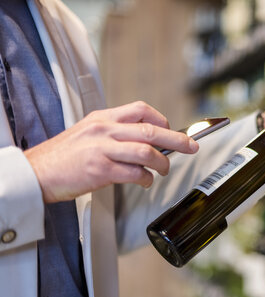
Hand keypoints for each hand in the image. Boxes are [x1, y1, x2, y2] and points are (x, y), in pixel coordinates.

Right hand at [24, 101, 198, 202]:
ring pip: (146, 152)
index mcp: (102, 118)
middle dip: (176, 140)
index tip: (171, 130)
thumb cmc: (63, 156)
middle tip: (191, 147)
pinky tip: (145, 181)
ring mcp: (102, 150)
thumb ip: (114, 132)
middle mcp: (104, 130)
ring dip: (162, 163)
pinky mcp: (100, 171)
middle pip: (151, 130)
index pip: (140, 109)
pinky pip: (134, 173)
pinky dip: (145, 178)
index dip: (161, 120)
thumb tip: (144, 141)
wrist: (36, 172)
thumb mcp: (88, 132)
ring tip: (163, 170)